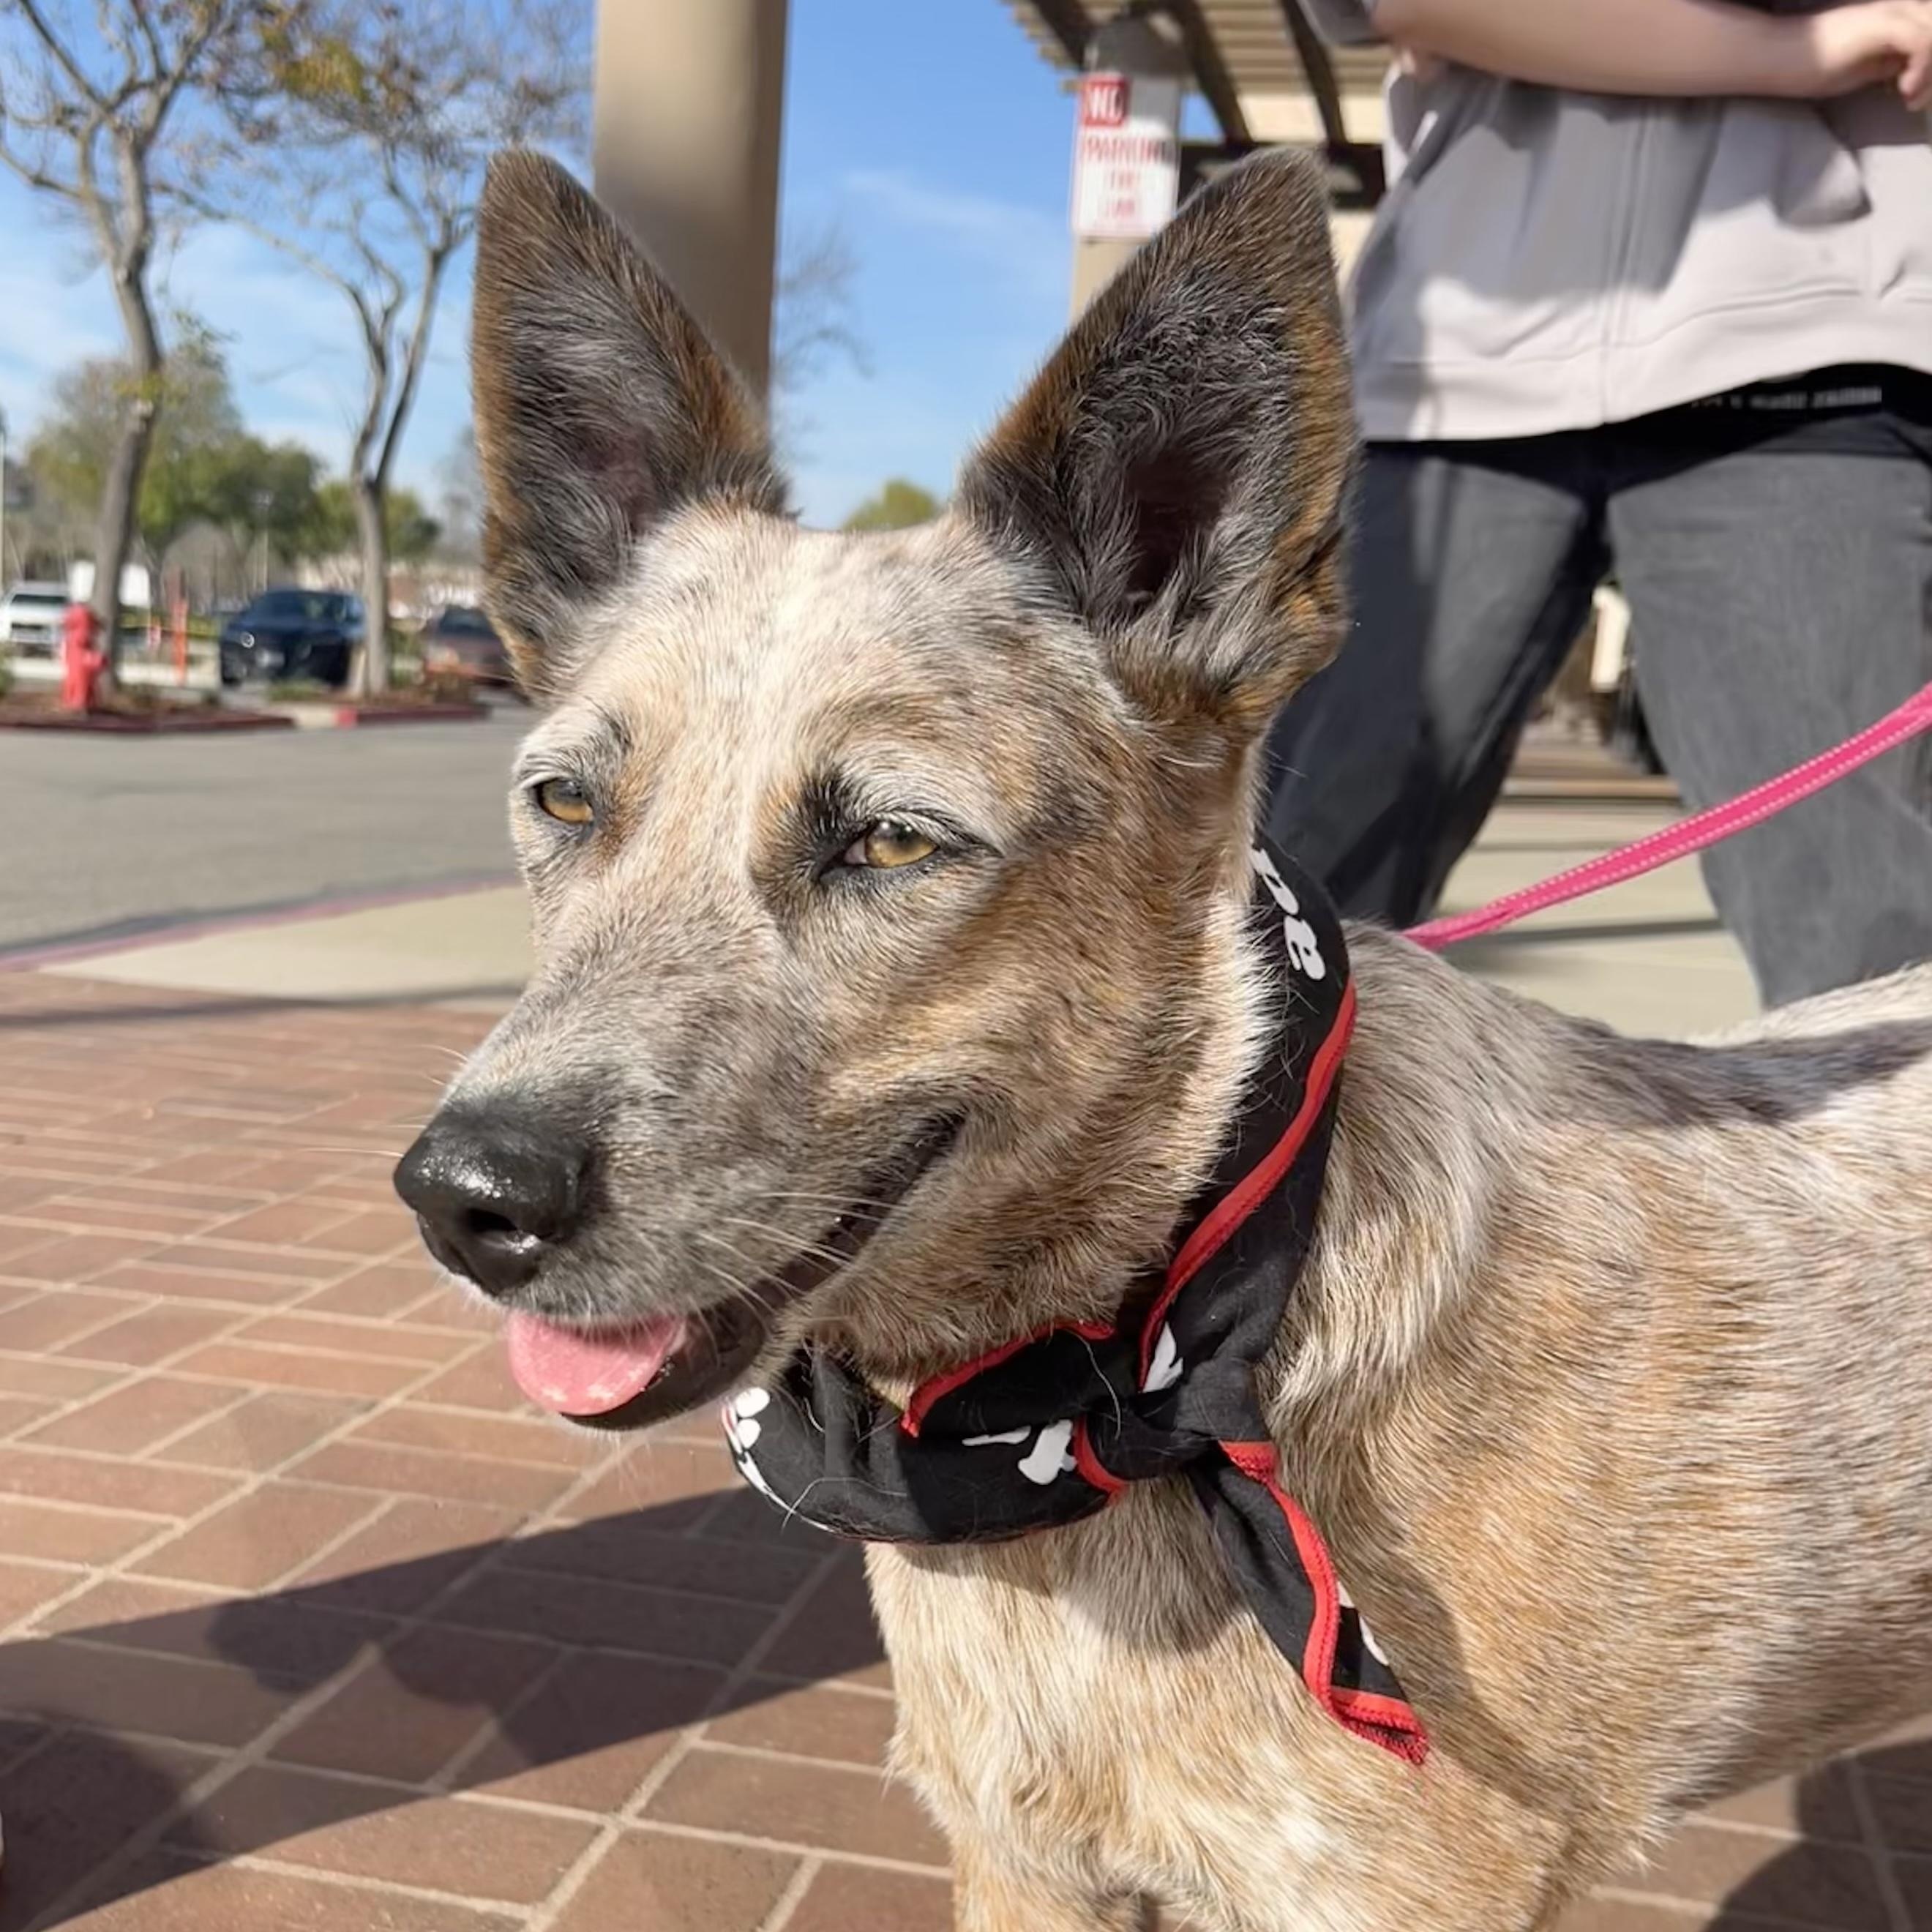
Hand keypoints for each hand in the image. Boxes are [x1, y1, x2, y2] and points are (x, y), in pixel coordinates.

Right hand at [1789, 1, 1931, 108]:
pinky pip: (1922, 41)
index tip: (1910, 97)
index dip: (1929, 66)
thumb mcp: (1859, 68)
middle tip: (1917, 100)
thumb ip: (1886, 64)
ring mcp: (1892, 13)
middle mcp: (1899, 7)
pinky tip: (1903, 91)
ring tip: (1911, 98)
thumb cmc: (1807, 65)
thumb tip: (1909, 71)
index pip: (1930, 31)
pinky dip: (1922, 68)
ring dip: (1931, 71)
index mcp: (1894, 15)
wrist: (1776, 55)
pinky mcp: (1884, 25)